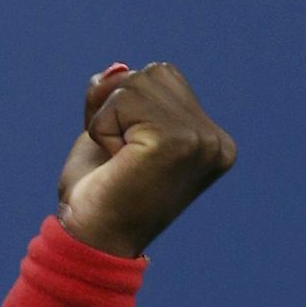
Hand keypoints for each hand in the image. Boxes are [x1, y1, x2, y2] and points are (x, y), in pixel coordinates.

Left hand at [56, 62, 236, 256]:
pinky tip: (115, 162)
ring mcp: (201, 140)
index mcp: (210, 139)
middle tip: (116, 156)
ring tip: (118, 160)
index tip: (126, 154)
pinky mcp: (177, 141)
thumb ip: (121, 96)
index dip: (123, 105)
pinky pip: (120, 100)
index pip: (161, 76)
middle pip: (150, 73)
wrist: (91, 238)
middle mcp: (214, 140)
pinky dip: (101, 127)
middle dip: (113, 106)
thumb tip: (117, 68)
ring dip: (106, 118)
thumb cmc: (98, 192)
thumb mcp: (110, 130)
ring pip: (135, 82)